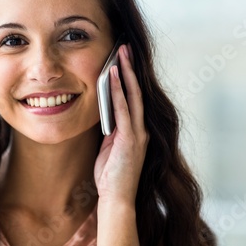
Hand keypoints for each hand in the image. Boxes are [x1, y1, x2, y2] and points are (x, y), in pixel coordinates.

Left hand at [94, 44, 148, 205]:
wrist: (116, 197)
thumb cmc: (111, 175)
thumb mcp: (109, 147)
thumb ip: (110, 129)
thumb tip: (104, 112)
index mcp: (136, 129)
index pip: (133, 97)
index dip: (129, 77)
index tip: (123, 60)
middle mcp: (141, 128)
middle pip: (137, 91)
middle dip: (130, 68)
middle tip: (125, 47)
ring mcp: (138, 132)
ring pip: (133, 95)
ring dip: (126, 73)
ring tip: (121, 53)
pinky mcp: (130, 138)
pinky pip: (124, 108)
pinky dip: (118, 91)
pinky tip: (112, 76)